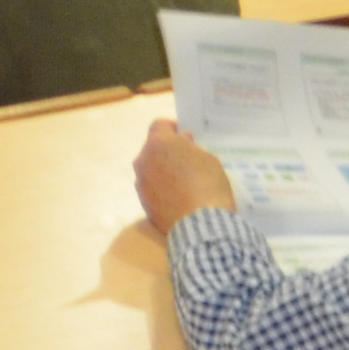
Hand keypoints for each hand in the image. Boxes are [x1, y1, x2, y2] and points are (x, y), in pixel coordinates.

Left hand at [132, 120, 235, 235]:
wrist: (201, 224)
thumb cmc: (208, 184)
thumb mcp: (208, 159)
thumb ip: (191, 147)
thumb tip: (181, 141)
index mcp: (158, 144)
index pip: (159, 125)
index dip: (173, 128)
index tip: (187, 137)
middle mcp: (142, 160)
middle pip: (153, 148)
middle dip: (168, 151)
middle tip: (189, 159)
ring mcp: (140, 182)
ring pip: (150, 168)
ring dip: (163, 170)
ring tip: (185, 181)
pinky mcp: (142, 202)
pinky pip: (151, 187)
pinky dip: (162, 188)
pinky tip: (180, 197)